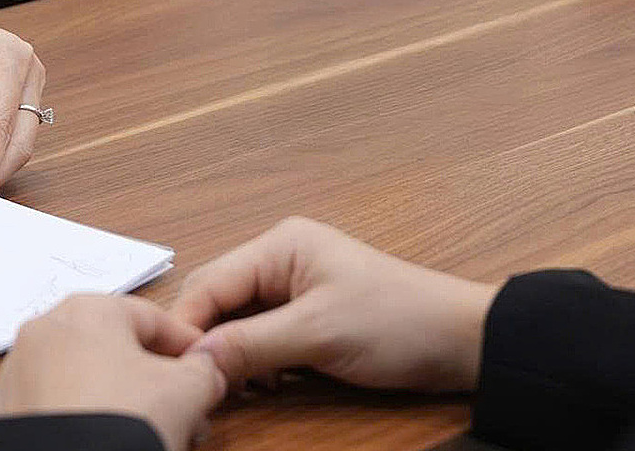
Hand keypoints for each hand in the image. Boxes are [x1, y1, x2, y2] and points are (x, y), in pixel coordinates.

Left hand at [0, 295, 226, 450]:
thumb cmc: (117, 425)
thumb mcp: (186, 391)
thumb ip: (204, 370)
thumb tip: (206, 371)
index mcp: (88, 309)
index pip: (154, 320)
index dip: (189, 349)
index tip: (208, 372)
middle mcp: (45, 331)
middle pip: (117, 351)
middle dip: (155, 382)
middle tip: (185, 412)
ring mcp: (19, 372)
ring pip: (86, 380)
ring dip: (122, 401)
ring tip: (149, 434)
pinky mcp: (5, 412)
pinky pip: (58, 407)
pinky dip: (84, 419)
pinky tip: (107, 442)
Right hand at [172, 218, 499, 393]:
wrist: (460, 341)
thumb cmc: (397, 322)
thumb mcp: (317, 335)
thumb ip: (250, 345)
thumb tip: (193, 360)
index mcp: (280, 245)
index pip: (210, 282)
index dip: (187, 326)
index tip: (175, 370)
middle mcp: (281, 259)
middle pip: (220, 300)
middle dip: (208, 343)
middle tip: (203, 386)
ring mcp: (296, 287)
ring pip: (239, 322)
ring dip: (234, 356)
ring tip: (239, 388)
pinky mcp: (310, 315)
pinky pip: (263, 336)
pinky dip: (257, 361)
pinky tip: (266, 384)